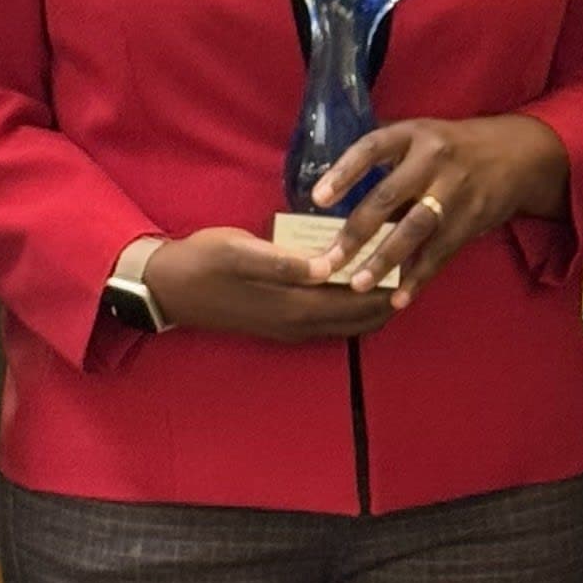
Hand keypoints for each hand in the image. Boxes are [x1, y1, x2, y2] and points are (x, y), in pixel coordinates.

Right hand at [140, 229, 397, 342]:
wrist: (169, 289)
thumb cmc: (203, 262)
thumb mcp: (239, 252)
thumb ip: (284, 262)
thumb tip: (329, 265)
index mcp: (295, 307)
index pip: (360, 303)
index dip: (390, 282)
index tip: (413, 254)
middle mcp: (300, 326)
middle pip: (363, 320)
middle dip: (390, 294)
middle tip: (412, 260)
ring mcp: (292, 330)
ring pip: (349, 324)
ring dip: (373, 303)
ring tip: (392, 269)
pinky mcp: (284, 326)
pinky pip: (333, 322)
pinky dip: (353, 306)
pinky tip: (356, 279)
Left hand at [314, 114, 570, 297]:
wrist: (517, 155)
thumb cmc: (453, 148)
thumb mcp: (421, 137)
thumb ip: (387, 159)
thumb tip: (334, 192)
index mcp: (413, 134)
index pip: (371, 148)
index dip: (343, 172)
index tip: (316, 198)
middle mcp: (433, 159)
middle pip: (388, 196)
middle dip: (356, 232)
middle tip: (329, 261)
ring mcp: (454, 190)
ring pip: (414, 229)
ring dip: (385, 259)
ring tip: (358, 284)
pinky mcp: (471, 218)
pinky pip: (440, 252)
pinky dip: (419, 277)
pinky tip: (398, 298)